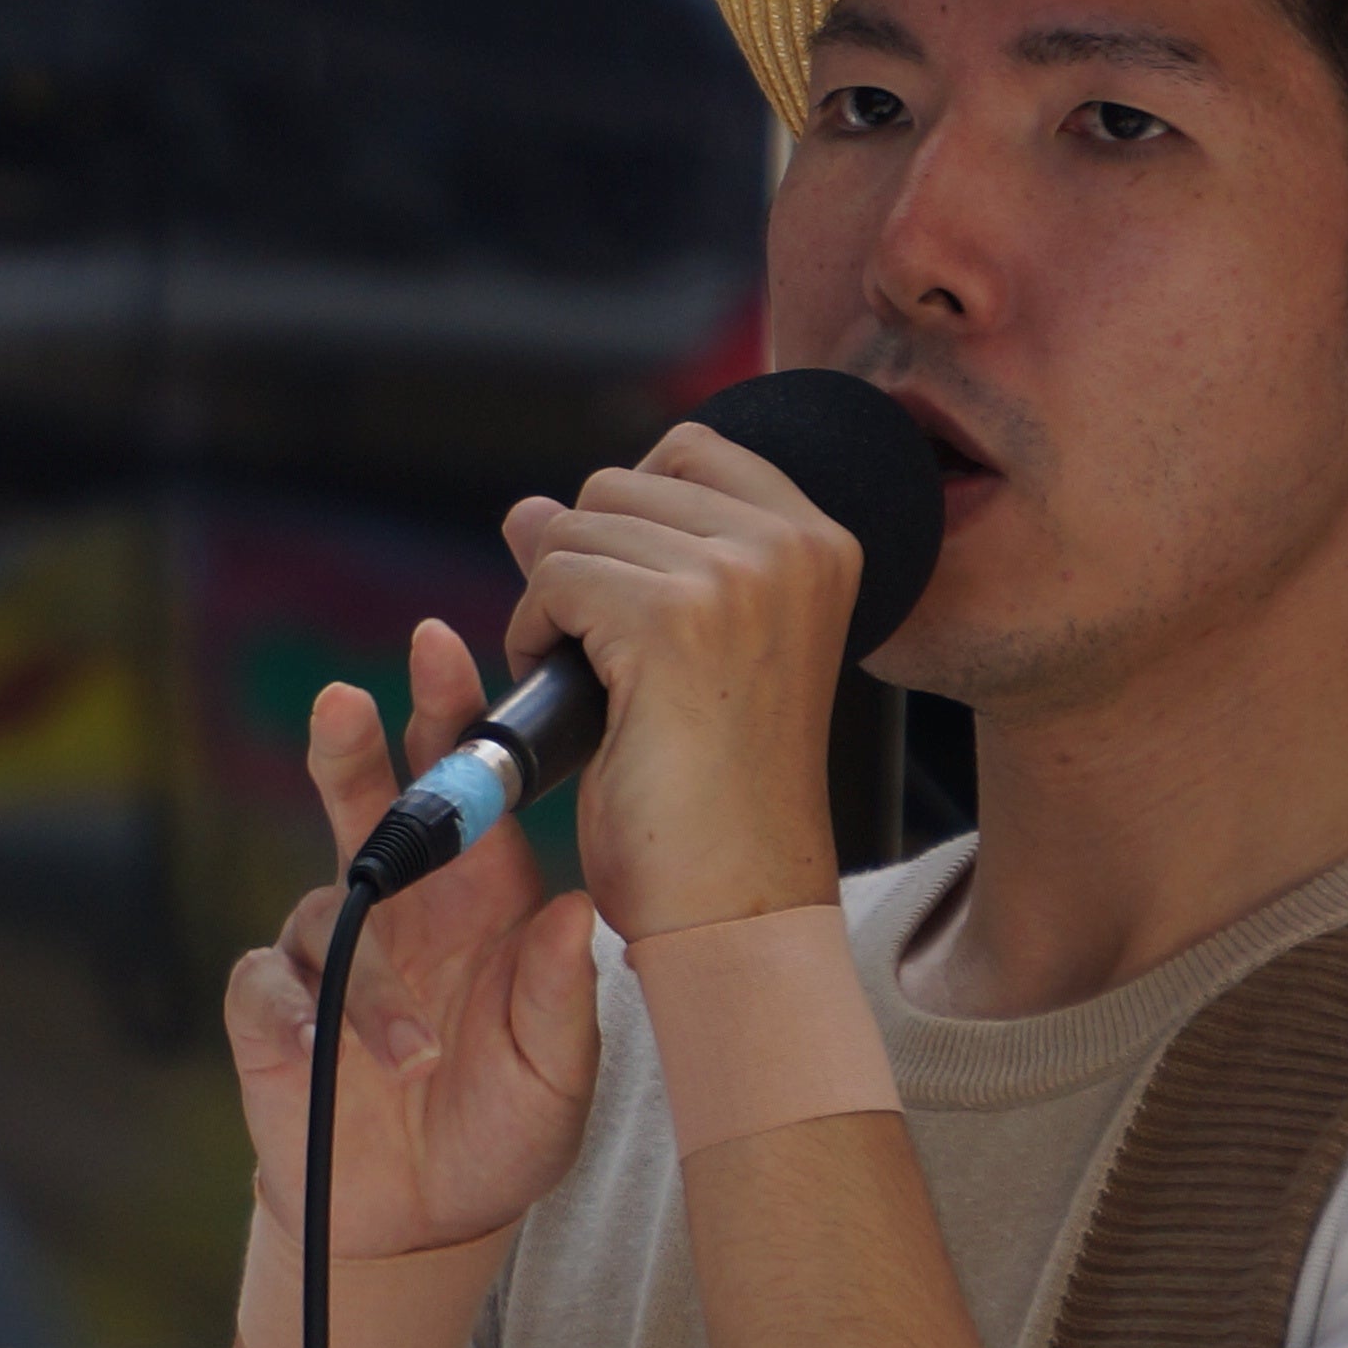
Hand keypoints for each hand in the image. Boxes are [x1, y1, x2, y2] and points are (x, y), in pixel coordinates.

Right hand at [224, 620, 603, 1261]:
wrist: (426, 1222)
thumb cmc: (505, 1132)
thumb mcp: (559, 1076)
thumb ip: (561, 998)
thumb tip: (570, 909)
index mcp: (481, 900)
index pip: (465, 789)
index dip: (448, 717)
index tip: (440, 650)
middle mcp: (404, 910)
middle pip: (365, 800)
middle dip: (352, 744)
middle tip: (348, 701)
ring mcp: (332, 957)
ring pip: (323, 906)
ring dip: (367, 978)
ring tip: (411, 1053)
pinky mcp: (273, 1012)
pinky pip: (267, 981)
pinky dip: (296, 1012)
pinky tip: (325, 1054)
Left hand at [501, 420, 860, 939]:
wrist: (734, 898)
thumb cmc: (714, 793)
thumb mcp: (682, 649)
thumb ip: (625, 556)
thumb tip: (526, 508)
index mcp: (821, 542)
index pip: (687, 449)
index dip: (630, 521)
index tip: (639, 611)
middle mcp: (792, 544)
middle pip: (616, 483)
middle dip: (585, 566)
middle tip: (618, 667)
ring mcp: (736, 575)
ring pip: (571, 528)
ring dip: (554, 608)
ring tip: (605, 692)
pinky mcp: (669, 617)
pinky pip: (551, 577)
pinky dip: (535, 639)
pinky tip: (582, 705)